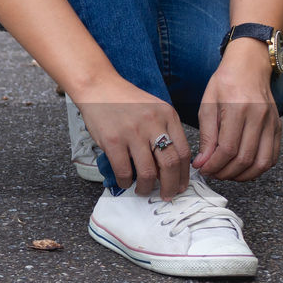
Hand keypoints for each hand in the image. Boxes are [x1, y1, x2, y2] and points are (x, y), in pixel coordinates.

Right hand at [74, 79, 191, 197]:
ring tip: (143, 190)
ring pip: (148, 171)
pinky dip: (125, 182)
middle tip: (167, 195)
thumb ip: (164, 131)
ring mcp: (133, 132)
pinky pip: (124, 170)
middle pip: (170, 164)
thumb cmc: (125, 101)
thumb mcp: (153, 109)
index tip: (180, 185)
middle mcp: (153, 123)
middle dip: (170, 186)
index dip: (184, 174)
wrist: (98, 87)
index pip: (184, 151)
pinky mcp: (113, 140)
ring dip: (146, 187)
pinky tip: (125, 182)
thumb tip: (167, 166)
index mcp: (167, 115)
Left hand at [194, 38, 280, 180]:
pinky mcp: (278, 127)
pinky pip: (273, 156)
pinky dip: (258, 168)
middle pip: (245, 158)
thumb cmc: (225, 84)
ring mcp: (272, 123)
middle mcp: (259, 117)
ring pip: (262, 162)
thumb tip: (202, 163)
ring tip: (226, 173)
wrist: (249, 67)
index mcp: (239, 109)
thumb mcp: (208, 105)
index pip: (228, 148)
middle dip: (225, 172)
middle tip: (212, 173)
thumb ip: (206, 136)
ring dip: (243, 175)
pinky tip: (243, 168)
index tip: (202, 169)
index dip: (214, 164)